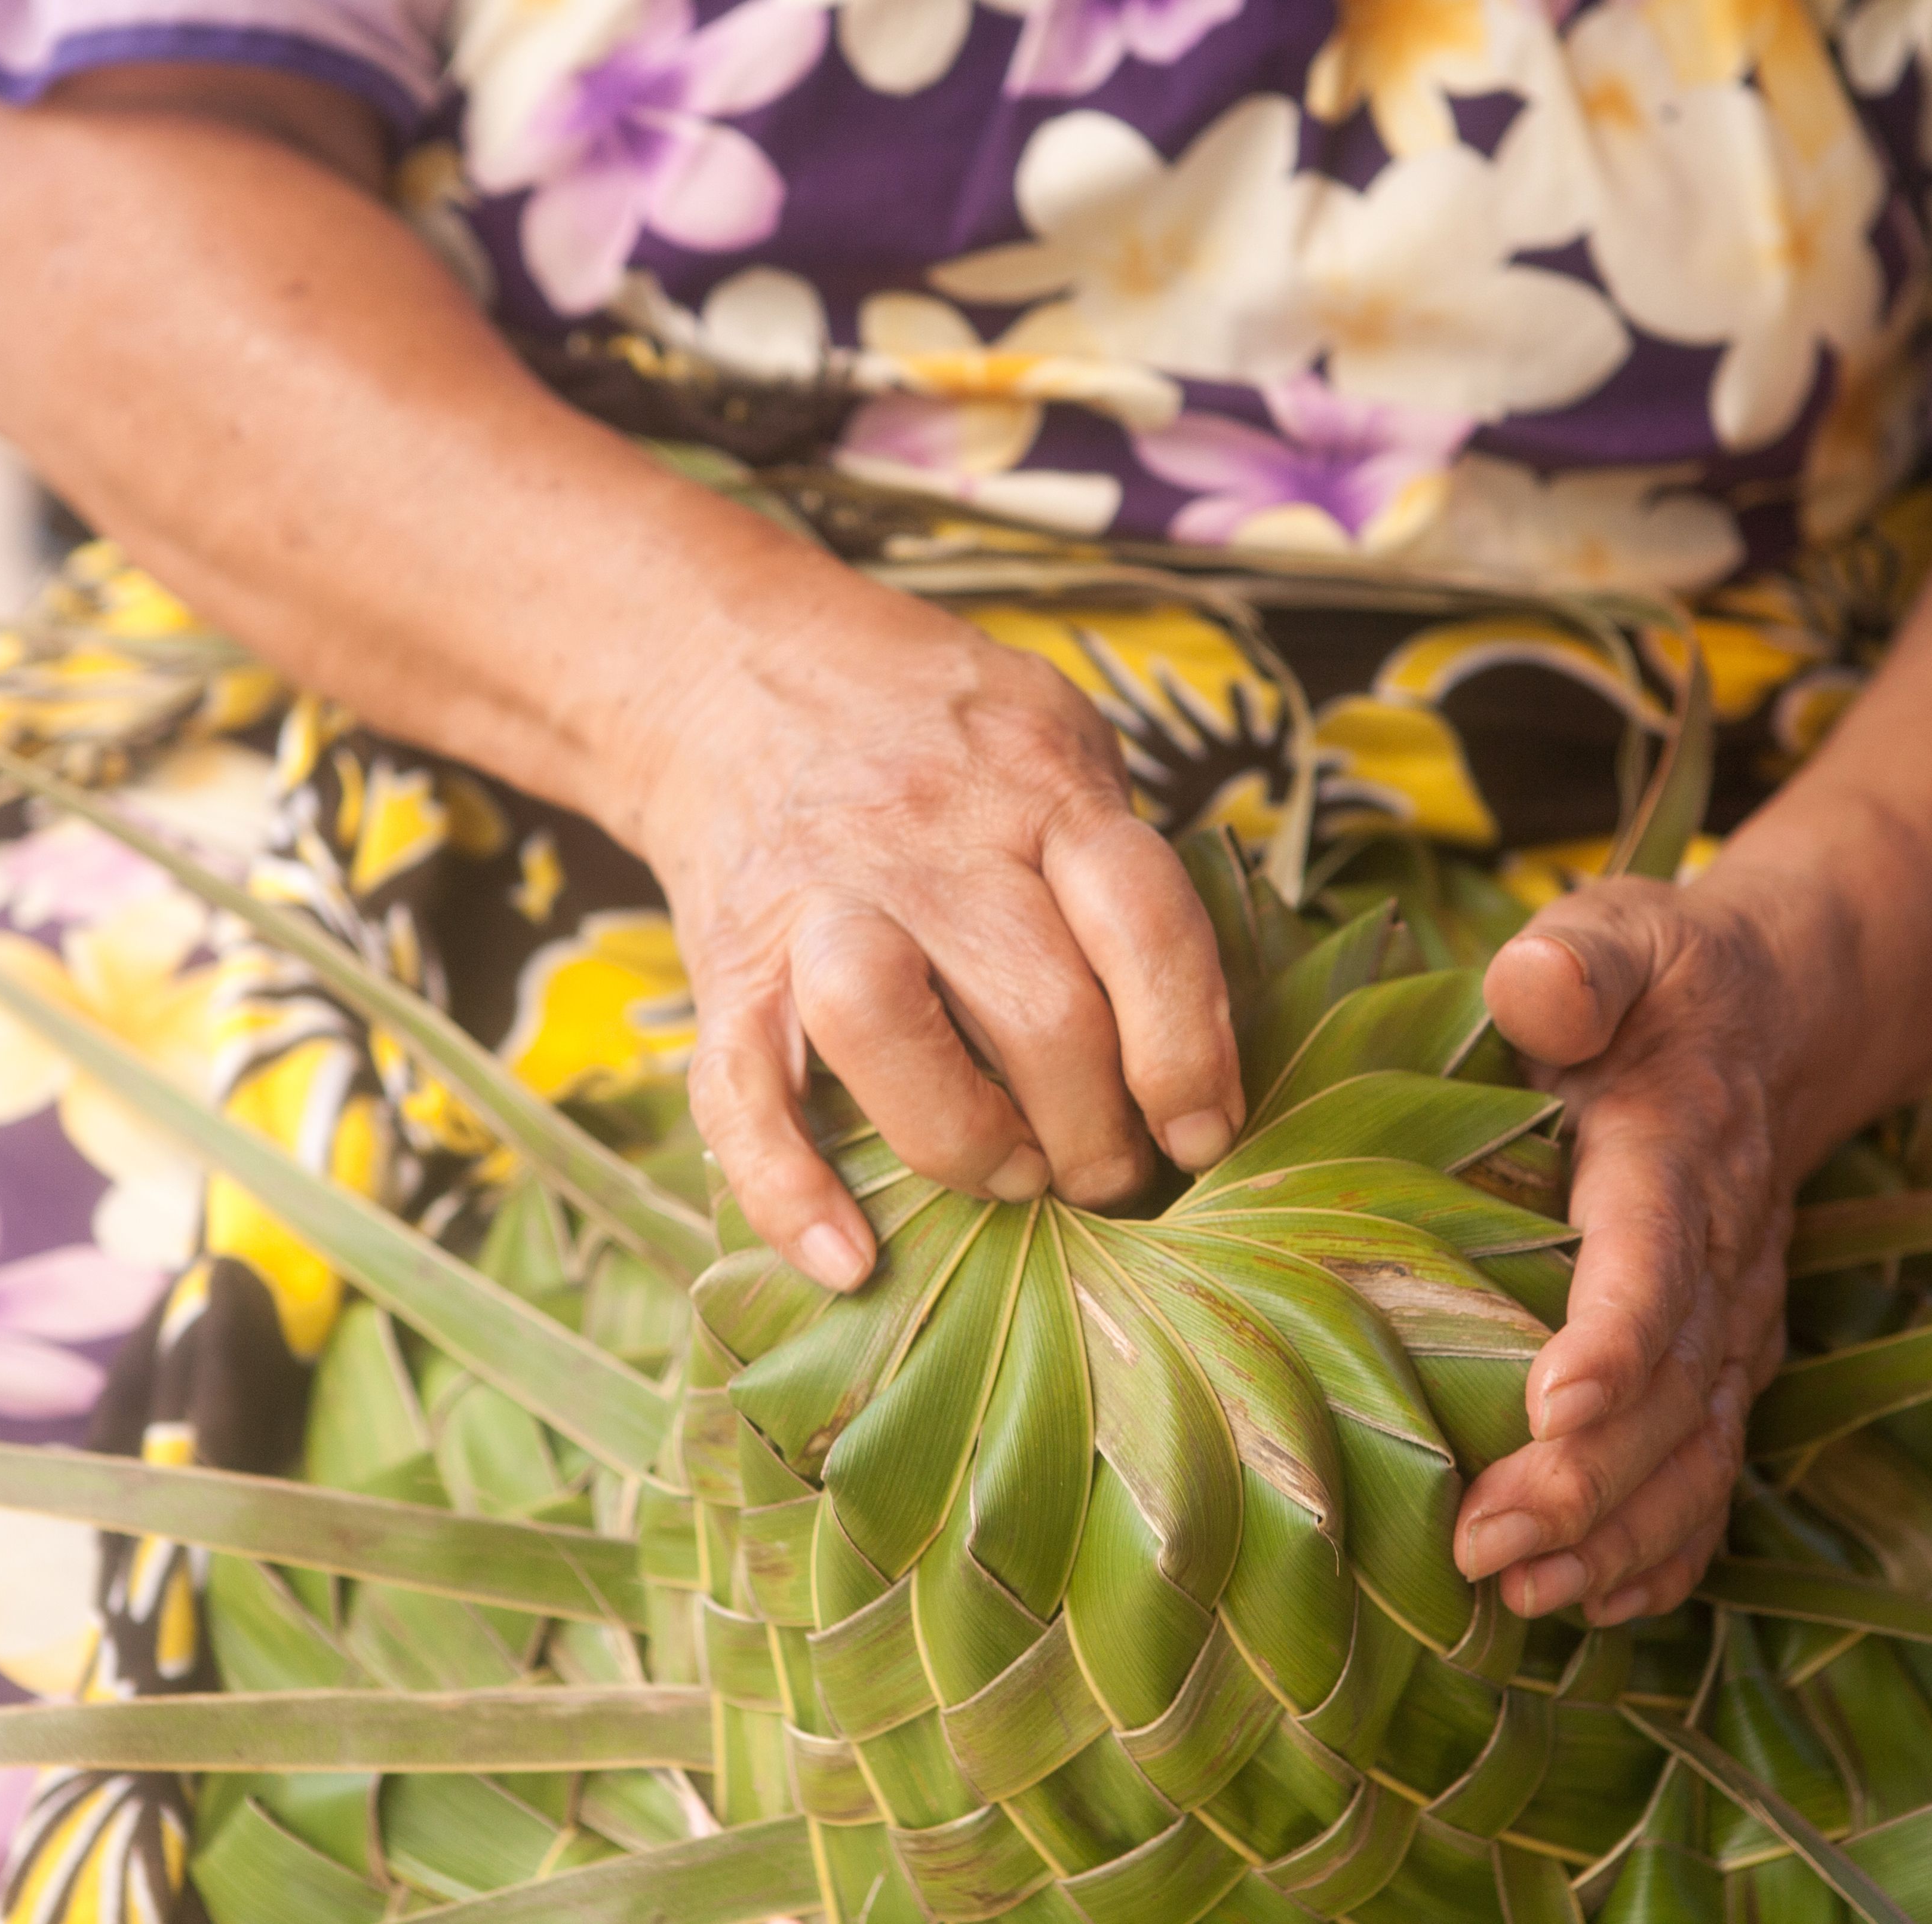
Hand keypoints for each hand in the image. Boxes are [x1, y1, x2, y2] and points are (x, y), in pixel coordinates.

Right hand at [631, 567, 1245, 1290]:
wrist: (729, 672)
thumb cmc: (930, 732)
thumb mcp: (1050, 737)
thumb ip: (1115, 858)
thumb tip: (1202, 1021)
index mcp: (1035, 786)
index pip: (1141, 920)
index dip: (1187, 1046)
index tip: (1203, 1131)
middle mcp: (927, 841)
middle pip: (1037, 1007)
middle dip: (1095, 1132)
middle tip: (1109, 1174)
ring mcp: (817, 901)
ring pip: (885, 1028)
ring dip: (969, 1142)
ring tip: (1014, 1179)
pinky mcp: (728, 966)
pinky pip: (742, 1091)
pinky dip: (788, 1190)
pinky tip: (848, 1260)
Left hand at [1449, 869, 1857, 1624]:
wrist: (1769, 1020)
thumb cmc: (1656, 977)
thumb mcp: (1619, 931)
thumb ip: (1578, 959)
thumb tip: (1534, 986)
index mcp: (1677, 1148)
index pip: (1652, 1253)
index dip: (1613, 1338)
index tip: (1554, 1413)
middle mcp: (1722, 1252)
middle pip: (1670, 1388)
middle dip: (1586, 1481)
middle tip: (1482, 1545)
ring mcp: (1736, 1319)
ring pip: (1694, 1453)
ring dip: (1613, 1536)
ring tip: (1516, 1596)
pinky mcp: (1726, 1361)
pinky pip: (1709, 1474)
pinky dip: (1661, 1550)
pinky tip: (1591, 1606)